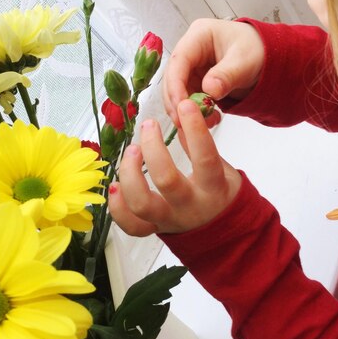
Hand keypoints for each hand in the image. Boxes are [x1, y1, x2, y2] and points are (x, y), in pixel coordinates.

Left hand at [109, 99, 242, 235]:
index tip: (185, 105)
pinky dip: (117, 206)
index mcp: (213, 189)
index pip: (205, 158)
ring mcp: (169, 220)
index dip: (195, 130)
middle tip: (149, 124)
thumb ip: (199, 146)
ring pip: (141, 204)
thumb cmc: (220, 194)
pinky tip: (115, 185)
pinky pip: (130, 225)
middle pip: (166, 180)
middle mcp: (190, 207)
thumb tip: (181, 115)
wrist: (221, 233)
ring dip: (129, 174)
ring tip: (132, 151)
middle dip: (153, 148)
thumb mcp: (222, 169)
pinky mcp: (153, 230)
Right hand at [163, 18, 264, 126]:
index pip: (179, 60)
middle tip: (184, 122)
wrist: (270, 58)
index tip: (180, 106)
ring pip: (179, 91)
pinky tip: (210, 120)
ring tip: (205, 123)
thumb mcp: (245, 61)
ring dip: (187, 110)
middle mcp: (191, 50)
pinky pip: (190, 99)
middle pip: (173, 77)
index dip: (176, 84)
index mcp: (200, 35)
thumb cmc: (258, 50)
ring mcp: (193, 67)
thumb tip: (209, 90)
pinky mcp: (197, 81)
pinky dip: (196, 112)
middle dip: (177, 101)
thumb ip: (227, 75)